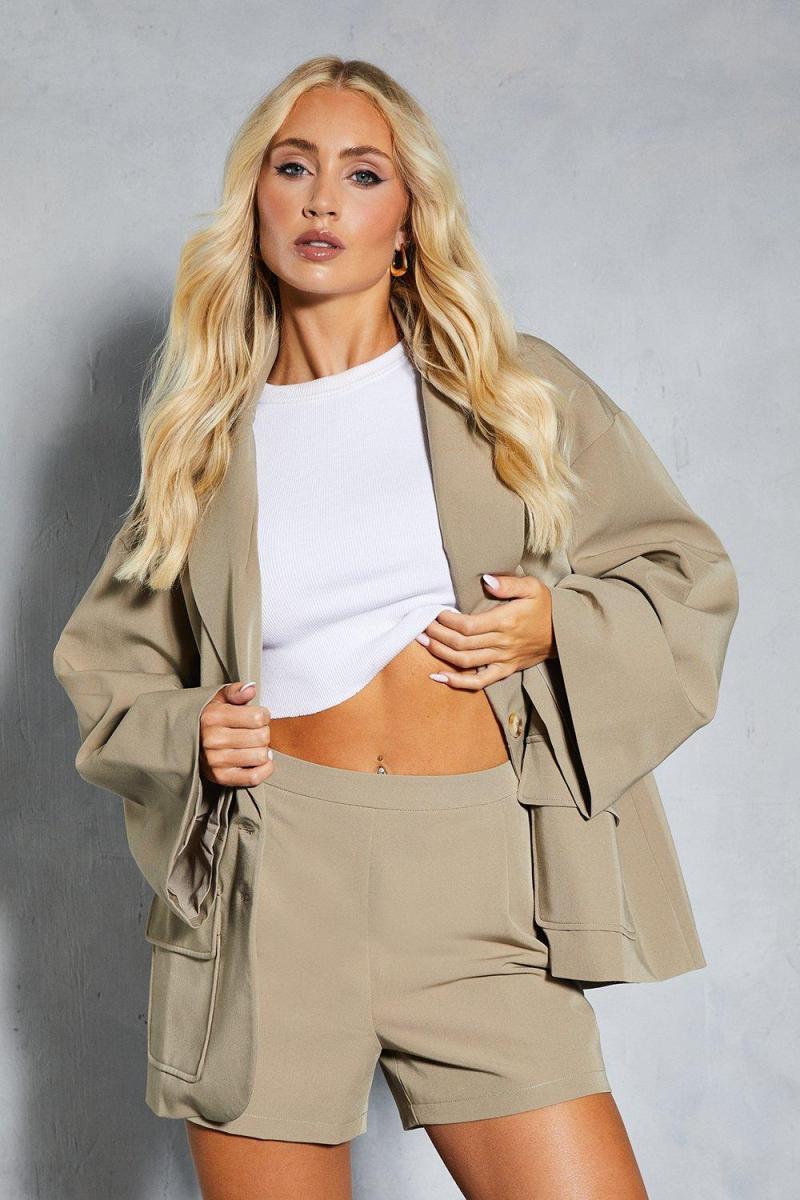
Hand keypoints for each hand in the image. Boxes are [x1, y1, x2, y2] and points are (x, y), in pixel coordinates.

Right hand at [199, 680, 274, 786]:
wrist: (184, 742)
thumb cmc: (208, 718)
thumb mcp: (218, 698)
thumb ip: (236, 691)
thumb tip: (251, 689)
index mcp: (213, 717)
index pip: (258, 717)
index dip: (263, 715)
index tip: (257, 717)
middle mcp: (213, 739)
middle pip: (262, 737)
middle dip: (263, 732)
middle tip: (255, 732)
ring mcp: (215, 761)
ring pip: (260, 756)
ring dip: (263, 751)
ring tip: (254, 746)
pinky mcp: (220, 777)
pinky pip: (254, 777)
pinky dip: (264, 769)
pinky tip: (260, 761)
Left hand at [416, 573, 556, 689]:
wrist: (565, 632)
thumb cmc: (546, 606)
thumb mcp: (532, 587)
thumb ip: (508, 583)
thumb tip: (486, 580)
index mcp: (506, 621)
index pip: (468, 625)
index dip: (447, 621)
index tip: (434, 613)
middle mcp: (502, 642)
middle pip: (461, 643)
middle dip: (437, 635)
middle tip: (420, 626)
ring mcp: (502, 659)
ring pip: (465, 662)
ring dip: (440, 654)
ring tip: (422, 643)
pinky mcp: (505, 670)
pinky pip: (479, 681)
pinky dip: (458, 682)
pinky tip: (439, 677)